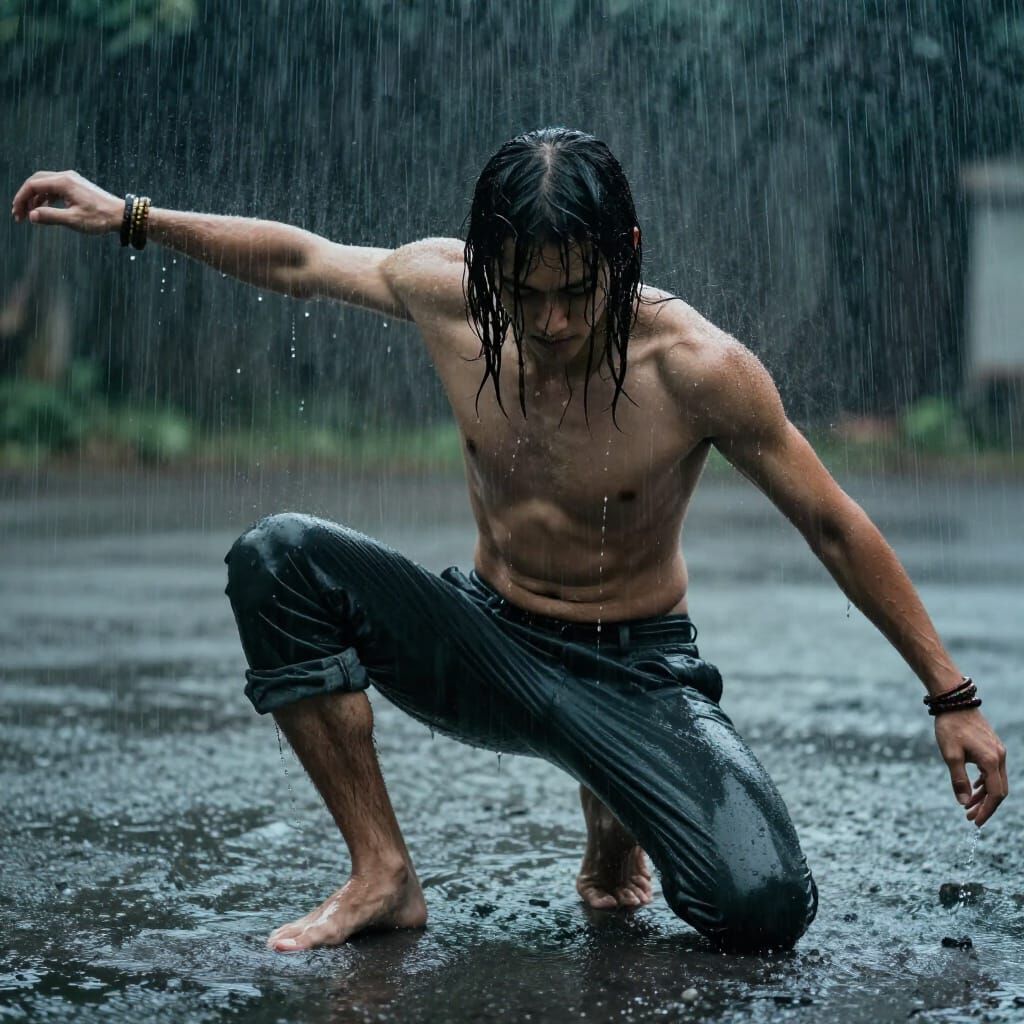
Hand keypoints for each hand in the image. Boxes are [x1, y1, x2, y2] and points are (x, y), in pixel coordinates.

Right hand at [11, 170, 120, 234]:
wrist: (122, 215)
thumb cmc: (100, 218)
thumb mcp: (74, 220)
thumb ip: (51, 217)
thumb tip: (31, 215)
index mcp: (63, 182)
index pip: (32, 186)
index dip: (21, 199)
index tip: (17, 214)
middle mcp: (66, 177)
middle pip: (36, 182)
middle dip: (26, 197)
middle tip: (20, 214)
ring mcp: (72, 180)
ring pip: (45, 185)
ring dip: (36, 198)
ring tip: (31, 214)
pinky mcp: (77, 186)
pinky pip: (55, 188)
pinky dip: (46, 198)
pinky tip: (44, 209)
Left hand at [934, 707, 1007, 826]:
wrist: (954, 701)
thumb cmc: (950, 727)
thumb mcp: (950, 754)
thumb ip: (958, 780)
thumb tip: (964, 803)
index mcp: (992, 760)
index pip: (995, 794)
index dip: (986, 810)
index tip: (975, 822)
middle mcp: (1000, 757)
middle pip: (999, 790)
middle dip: (986, 806)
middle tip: (969, 818)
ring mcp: (997, 751)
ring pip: (996, 780)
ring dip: (984, 795)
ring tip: (968, 806)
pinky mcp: (992, 746)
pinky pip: (992, 771)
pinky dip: (984, 782)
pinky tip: (973, 788)